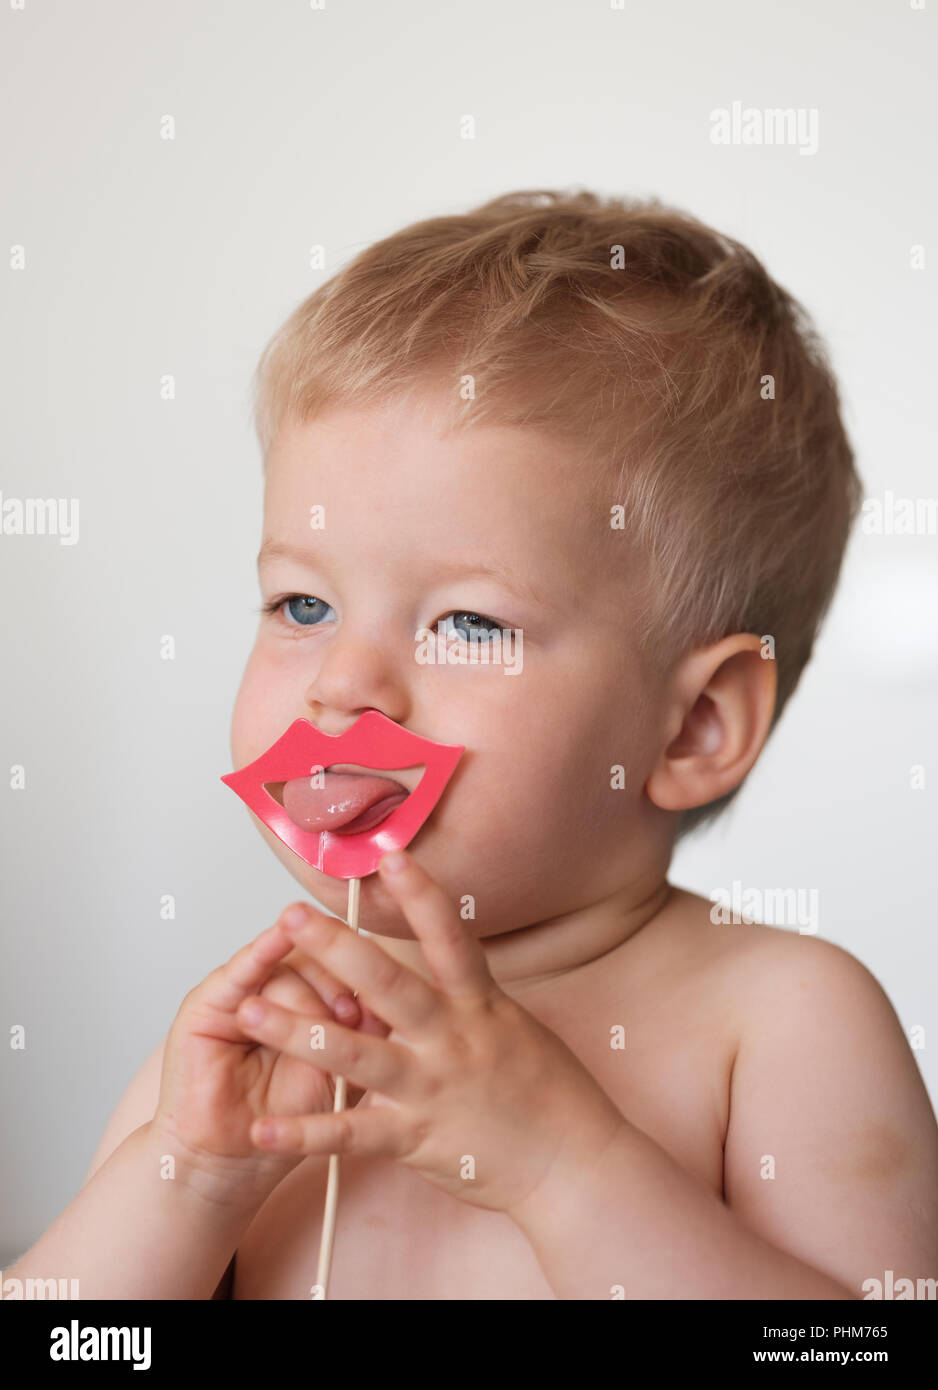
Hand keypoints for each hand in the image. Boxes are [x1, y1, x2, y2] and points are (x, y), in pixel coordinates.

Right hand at [152, 905, 389, 1200]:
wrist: (237, 1158)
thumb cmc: (289, 1111)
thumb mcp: (341, 1066)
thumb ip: (363, 1028)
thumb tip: (392, 992)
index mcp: (307, 995)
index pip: (338, 961)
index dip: (361, 973)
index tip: (378, 1002)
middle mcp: (274, 987)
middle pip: (313, 957)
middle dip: (338, 981)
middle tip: (350, 1014)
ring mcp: (240, 992)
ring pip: (284, 966)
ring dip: (307, 993)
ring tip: (318, 1026)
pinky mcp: (206, 1003)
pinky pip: (239, 970)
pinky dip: (261, 952)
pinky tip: (279, 937)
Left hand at [235, 850, 624, 1216]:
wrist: (574, 1165)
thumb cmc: (550, 1095)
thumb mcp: (516, 1027)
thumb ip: (471, 998)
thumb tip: (448, 961)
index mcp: (479, 1005)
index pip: (448, 936)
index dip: (421, 894)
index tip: (391, 854)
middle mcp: (450, 1038)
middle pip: (386, 984)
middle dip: (336, 947)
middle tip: (290, 916)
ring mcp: (430, 1087)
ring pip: (353, 1053)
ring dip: (295, 1031)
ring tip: (247, 1009)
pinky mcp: (415, 1137)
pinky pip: (349, 1134)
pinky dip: (304, 1133)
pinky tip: (263, 1126)